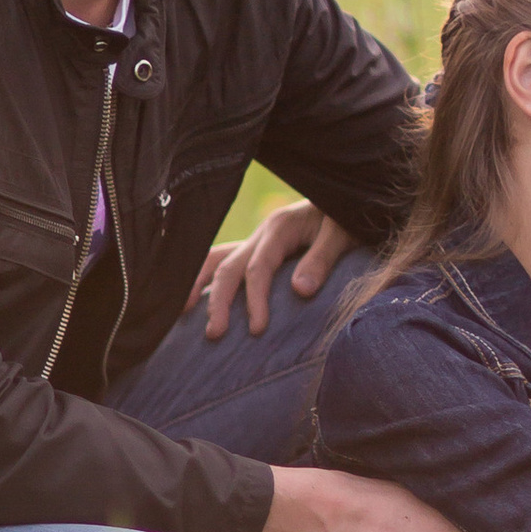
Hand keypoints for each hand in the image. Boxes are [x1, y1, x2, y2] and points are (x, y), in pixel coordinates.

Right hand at [189, 202, 352, 337]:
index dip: (255, 299)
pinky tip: (193, 297)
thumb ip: (321, 259)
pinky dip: (205, 276)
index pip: (258, 268)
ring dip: (198, 285)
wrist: (347, 197)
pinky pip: (223, 261)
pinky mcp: (257, 250)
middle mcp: (261, 233)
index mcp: (280, 228)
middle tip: (214, 335)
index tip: (257, 330)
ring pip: (217, 260)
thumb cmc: (347, 218)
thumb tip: (300, 290)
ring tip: (183, 313)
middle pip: (229, 267)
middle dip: (219, 301)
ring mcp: (256, 240)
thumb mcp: (341, 234)